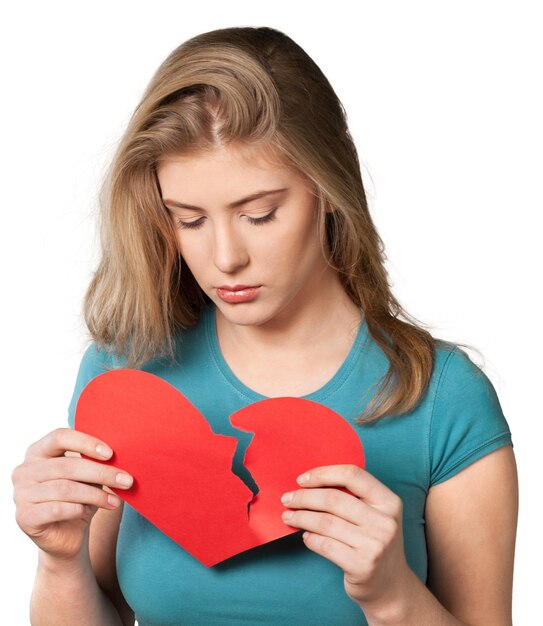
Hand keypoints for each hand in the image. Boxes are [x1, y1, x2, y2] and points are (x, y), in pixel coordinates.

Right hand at [12, 428, 132, 560]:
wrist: (67, 536)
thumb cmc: (79, 498)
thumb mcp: (88, 476)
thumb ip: (95, 462)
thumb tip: (119, 455)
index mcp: (38, 451)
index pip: (59, 437)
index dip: (86, 442)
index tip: (111, 453)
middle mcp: (24, 470)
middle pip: (66, 465)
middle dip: (101, 473)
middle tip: (127, 480)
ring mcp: (21, 494)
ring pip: (65, 488)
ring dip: (95, 495)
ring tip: (115, 501)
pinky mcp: (24, 517)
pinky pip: (56, 509)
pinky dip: (78, 509)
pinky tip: (89, 511)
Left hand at [280, 464, 411, 610]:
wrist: (391, 587)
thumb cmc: (374, 543)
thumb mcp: (375, 516)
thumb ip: (352, 497)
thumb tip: (308, 485)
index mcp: (389, 502)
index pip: (353, 475)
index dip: (323, 474)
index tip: (302, 480)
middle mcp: (385, 522)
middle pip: (334, 499)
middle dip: (304, 497)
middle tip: (287, 499)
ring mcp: (375, 545)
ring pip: (326, 522)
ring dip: (301, 518)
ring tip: (289, 517)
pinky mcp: (362, 566)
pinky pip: (325, 545)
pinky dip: (310, 539)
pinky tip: (305, 536)